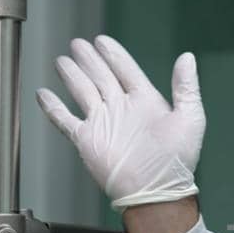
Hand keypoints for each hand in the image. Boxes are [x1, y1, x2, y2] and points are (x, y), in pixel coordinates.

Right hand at [36, 35, 204, 210]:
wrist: (155, 191)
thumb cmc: (177, 161)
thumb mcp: (190, 118)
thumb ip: (186, 86)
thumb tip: (187, 57)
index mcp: (146, 102)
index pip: (126, 71)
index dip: (114, 55)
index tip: (102, 40)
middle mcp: (122, 110)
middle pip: (101, 76)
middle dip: (89, 60)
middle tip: (78, 44)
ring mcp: (103, 124)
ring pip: (83, 91)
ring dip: (72, 75)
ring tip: (62, 60)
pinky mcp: (87, 140)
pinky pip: (65, 119)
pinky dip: (53, 107)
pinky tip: (43, 94)